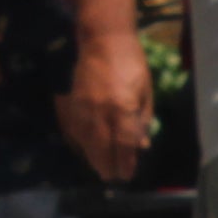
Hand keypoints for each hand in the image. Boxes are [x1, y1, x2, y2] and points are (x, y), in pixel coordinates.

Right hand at [56, 44, 150, 183]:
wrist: (103, 40)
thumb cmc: (131, 63)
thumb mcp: (145, 91)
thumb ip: (142, 119)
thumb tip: (141, 145)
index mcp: (123, 108)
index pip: (124, 144)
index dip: (125, 162)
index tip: (126, 175)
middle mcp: (101, 111)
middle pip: (102, 147)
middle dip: (107, 165)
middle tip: (112, 177)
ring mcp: (83, 108)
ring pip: (86, 141)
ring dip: (93, 158)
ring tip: (100, 168)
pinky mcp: (72, 103)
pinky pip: (74, 130)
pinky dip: (80, 143)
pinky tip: (86, 149)